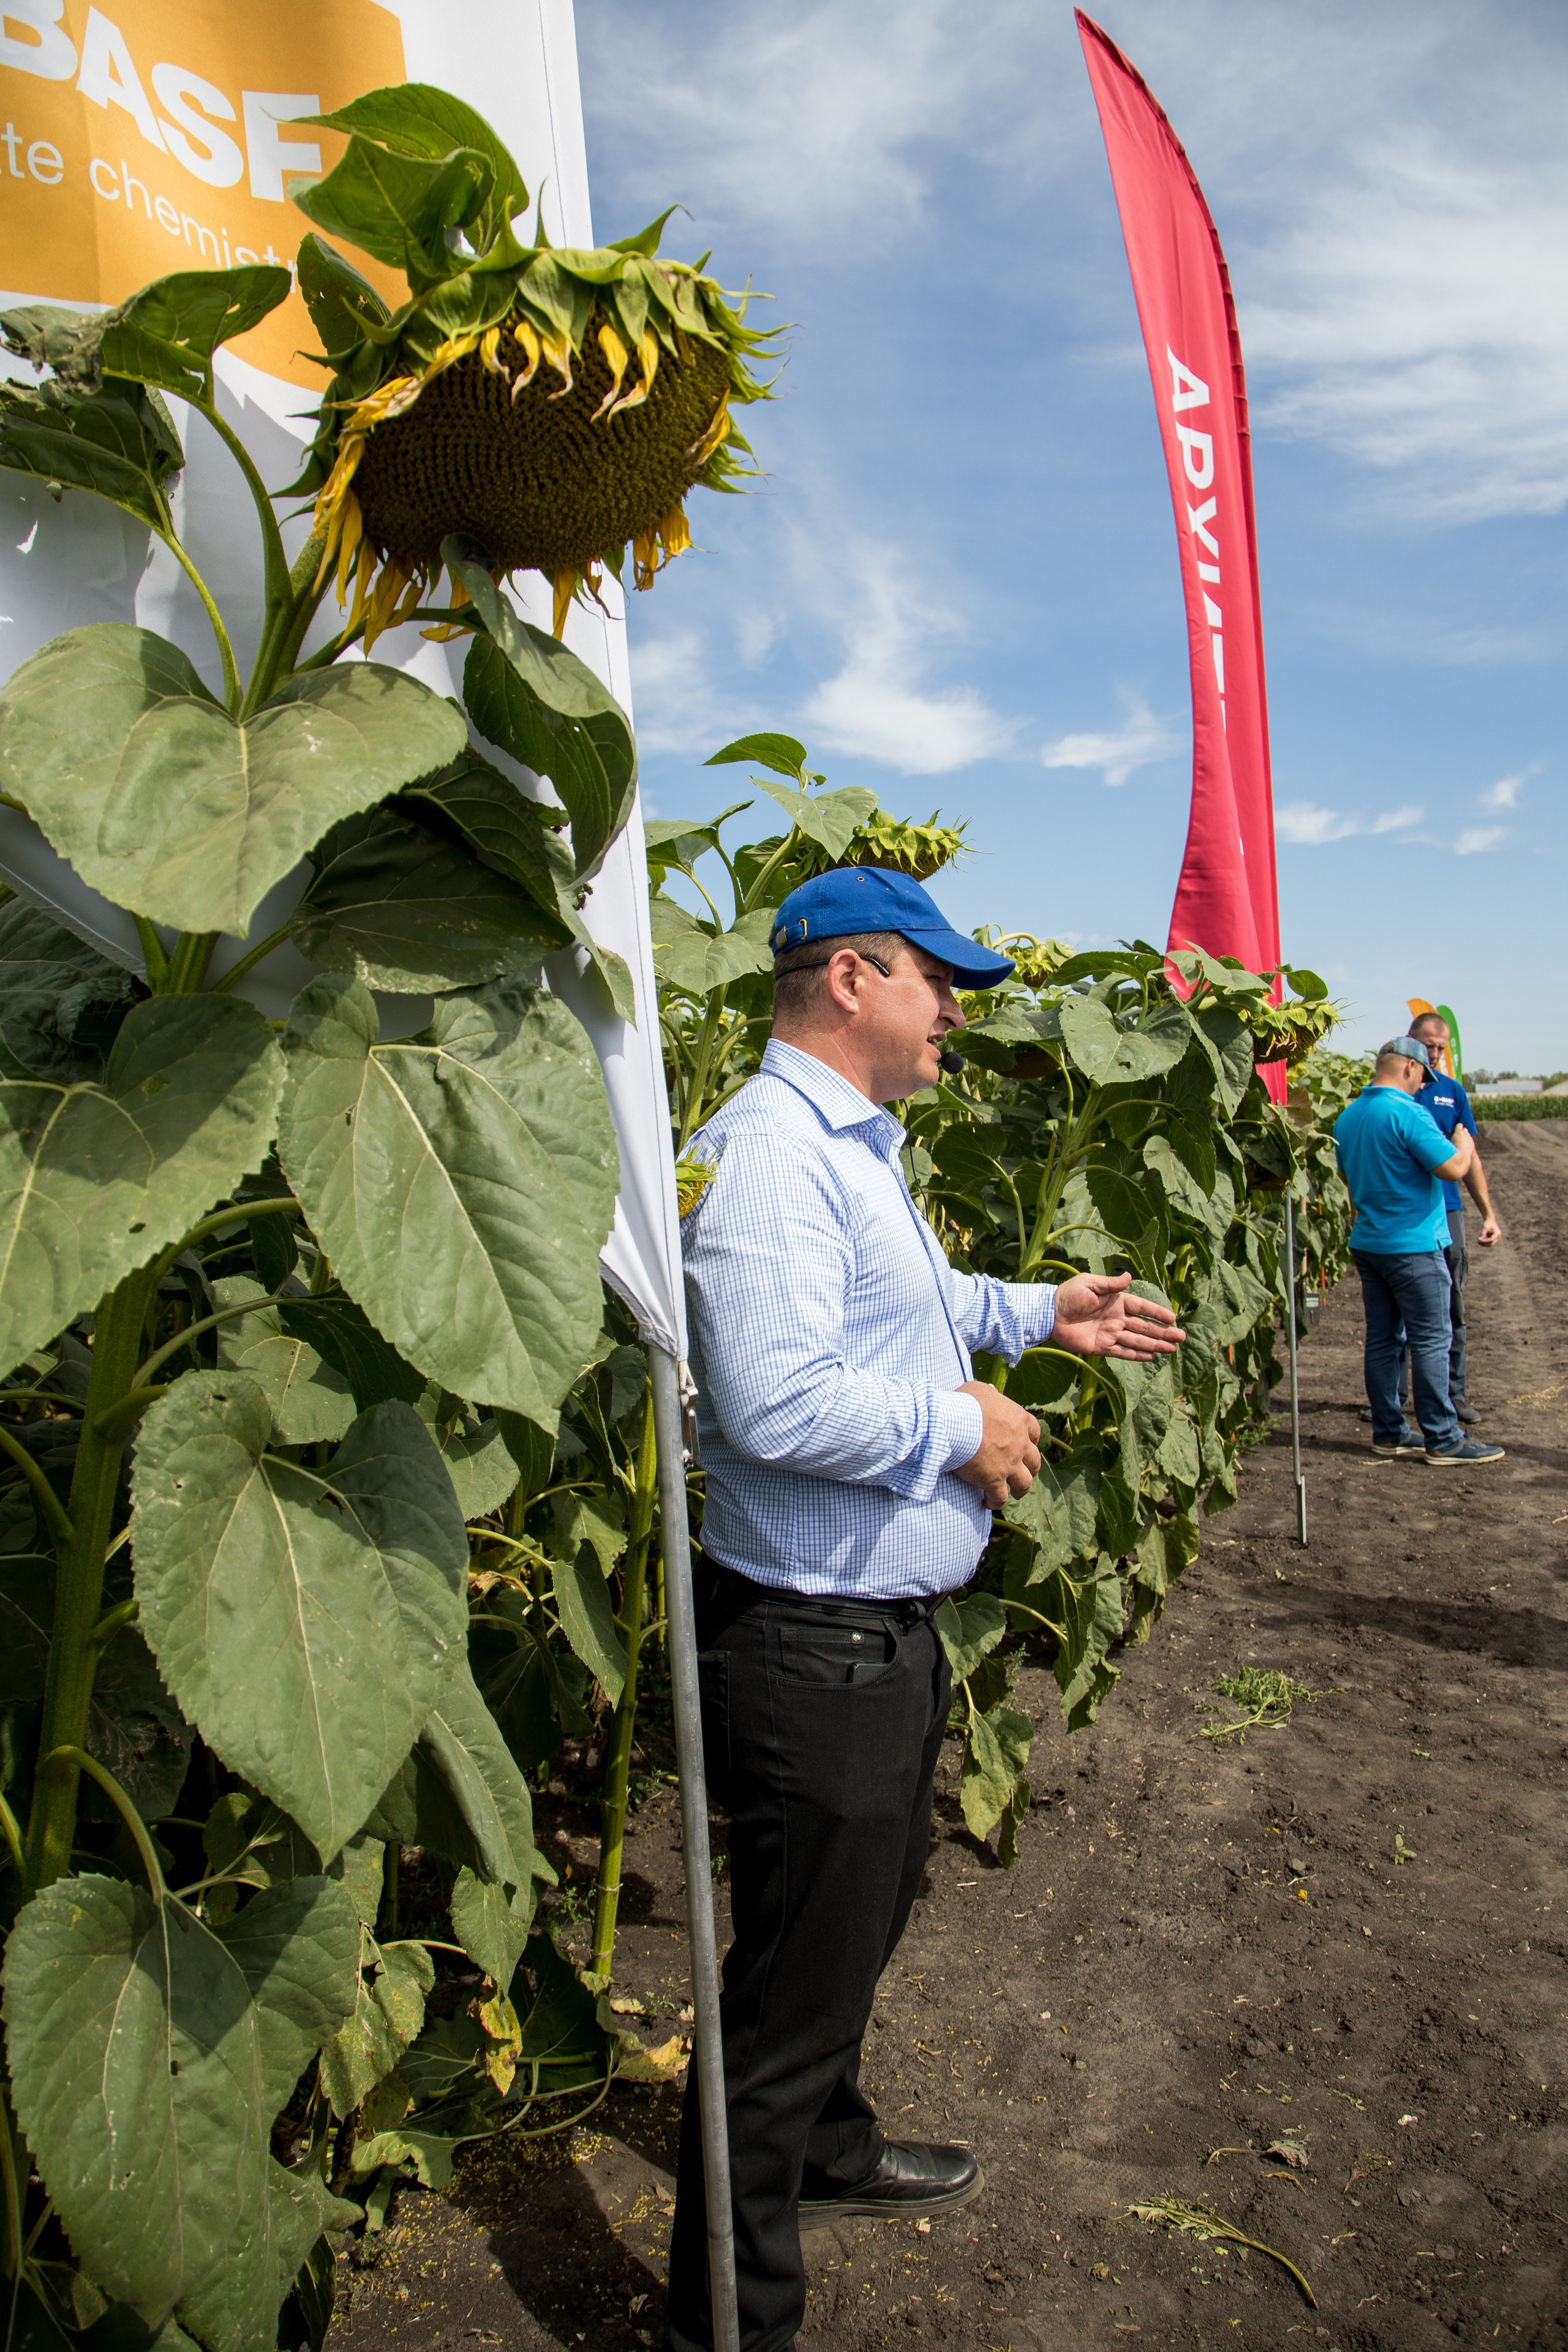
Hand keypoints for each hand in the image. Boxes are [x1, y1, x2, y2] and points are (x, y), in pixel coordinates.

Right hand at [953, 1381, 1039, 1509]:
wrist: (957, 1424)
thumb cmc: (966, 1404)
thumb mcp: (980, 1391)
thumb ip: (990, 1396)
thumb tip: (989, 1395)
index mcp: (1019, 1421)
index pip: (1035, 1432)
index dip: (1031, 1439)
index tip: (1026, 1444)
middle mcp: (1020, 1444)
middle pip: (1034, 1461)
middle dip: (1030, 1467)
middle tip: (1023, 1471)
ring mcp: (1009, 1464)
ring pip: (1024, 1483)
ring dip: (1021, 1489)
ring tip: (1014, 1493)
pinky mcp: (994, 1480)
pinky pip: (1000, 1497)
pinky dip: (995, 1502)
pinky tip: (987, 1503)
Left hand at [1054, 1272, 1185, 1360]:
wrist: (1049, 1314)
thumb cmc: (1068, 1295)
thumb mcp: (1089, 1283)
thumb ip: (1111, 1284)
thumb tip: (1129, 1275)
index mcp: (1116, 1301)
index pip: (1142, 1308)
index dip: (1158, 1313)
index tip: (1173, 1318)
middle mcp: (1116, 1318)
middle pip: (1145, 1326)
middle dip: (1163, 1332)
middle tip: (1181, 1337)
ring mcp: (1110, 1334)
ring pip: (1138, 1340)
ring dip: (1155, 1345)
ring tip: (1172, 1349)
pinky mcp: (1101, 1347)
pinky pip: (1123, 1352)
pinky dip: (1137, 1355)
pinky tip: (1151, 1356)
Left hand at [1478, 1213, 1501, 1245]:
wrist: (1490, 1221)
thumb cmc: (1488, 1223)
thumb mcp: (1485, 1227)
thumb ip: (1483, 1234)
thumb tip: (1480, 1240)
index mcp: (1497, 1233)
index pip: (1491, 1239)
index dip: (1485, 1241)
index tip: (1479, 1239)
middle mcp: (1498, 1236)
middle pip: (1491, 1243)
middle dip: (1484, 1243)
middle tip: (1478, 1242)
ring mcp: (1496, 1238)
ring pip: (1490, 1244)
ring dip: (1484, 1244)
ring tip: (1477, 1241)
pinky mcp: (1493, 1239)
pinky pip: (1488, 1243)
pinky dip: (1484, 1242)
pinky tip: (1479, 1240)